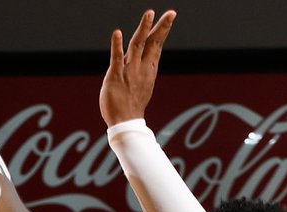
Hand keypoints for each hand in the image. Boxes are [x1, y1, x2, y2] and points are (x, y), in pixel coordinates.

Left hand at [100, 9, 176, 126]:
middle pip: (152, 42)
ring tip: (149, 13)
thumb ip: (143, 68)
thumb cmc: (131, 105)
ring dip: (143, 28)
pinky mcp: (116, 76)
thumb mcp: (142, 83)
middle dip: (162, 26)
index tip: (170, 16)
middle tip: (171, 12)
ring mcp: (129, 71)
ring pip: (137, 45)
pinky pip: (116, 58)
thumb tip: (148, 59)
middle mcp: (141, 67)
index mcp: (148, 69)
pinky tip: (117, 32)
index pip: (156, 44)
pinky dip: (116, 45)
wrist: (125, 123)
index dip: (163, 29)